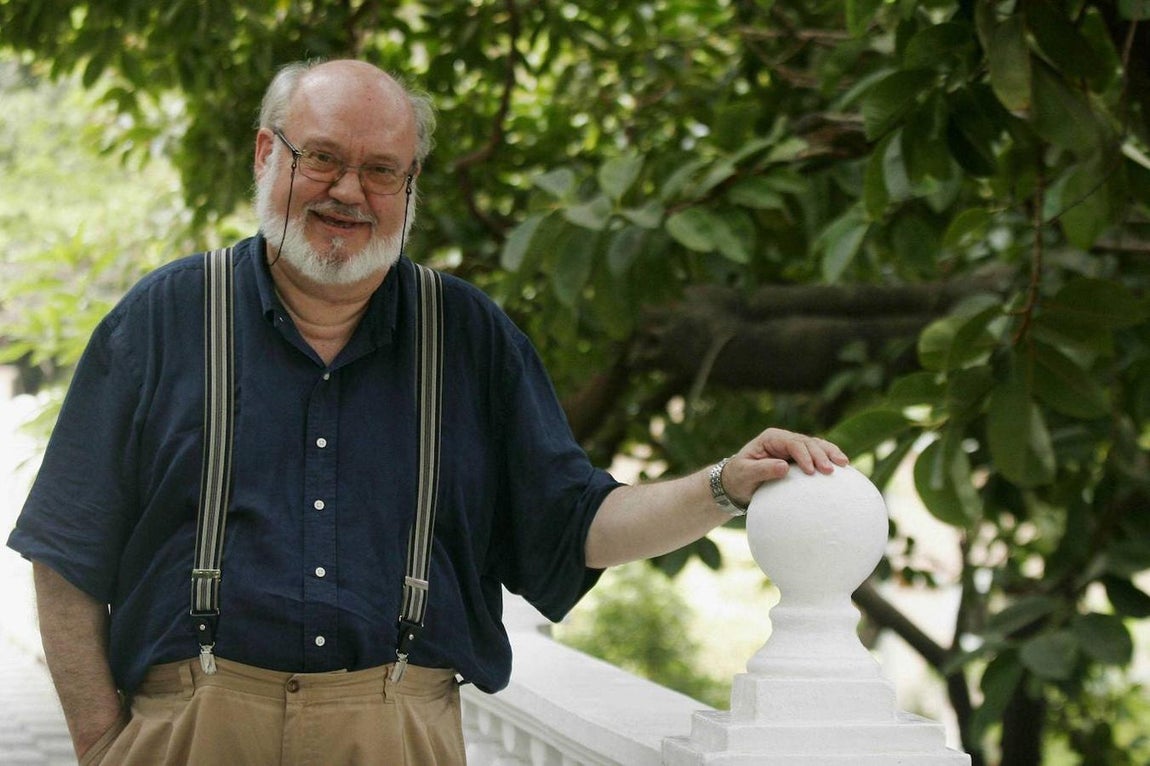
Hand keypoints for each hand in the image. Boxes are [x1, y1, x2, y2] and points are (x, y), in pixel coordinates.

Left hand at [722, 428, 848, 505]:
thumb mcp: (745, 474)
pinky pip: (818, 455)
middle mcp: (784, 439)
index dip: (804, 455)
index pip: (793, 442)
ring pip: (816, 445)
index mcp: (771, 438)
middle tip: (830, 471)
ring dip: (830, 453)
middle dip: (820, 455)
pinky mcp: (800, 458)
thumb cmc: (738, 478)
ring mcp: (793, 447)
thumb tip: (784, 467)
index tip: (811, 471)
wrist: (737, 484)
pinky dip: (829, 458)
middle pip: (808, 442)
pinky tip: (842, 467)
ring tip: (844, 464)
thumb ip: (762, 470)